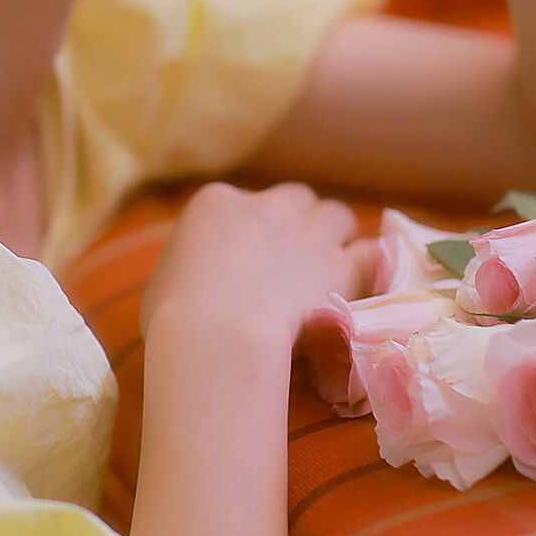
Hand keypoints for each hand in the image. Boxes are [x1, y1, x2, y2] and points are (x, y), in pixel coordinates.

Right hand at [139, 180, 375, 347]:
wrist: (216, 336)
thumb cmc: (172, 318)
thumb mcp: (164, 281)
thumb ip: (189, 268)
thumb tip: (198, 283)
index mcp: (216, 203)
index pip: (242, 203)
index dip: (249, 232)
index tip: (247, 262)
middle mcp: (267, 206)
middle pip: (297, 199)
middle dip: (298, 222)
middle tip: (293, 262)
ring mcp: (309, 233)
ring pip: (338, 215)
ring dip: (335, 238)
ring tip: (329, 272)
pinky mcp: (343, 265)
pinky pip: (371, 252)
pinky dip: (369, 265)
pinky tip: (363, 285)